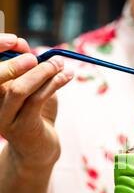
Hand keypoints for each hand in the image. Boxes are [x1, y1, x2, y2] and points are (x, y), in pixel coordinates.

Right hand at [0, 34, 72, 169]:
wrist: (39, 151)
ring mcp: (6, 117)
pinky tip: (67, 76)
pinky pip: (37, 100)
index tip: (18, 41)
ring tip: (61, 65)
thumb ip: (30, 70)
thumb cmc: (36, 116)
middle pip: (0, 76)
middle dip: (22, 60)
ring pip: (20, 89)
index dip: (0, 49)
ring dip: (43, 72)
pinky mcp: (23, 127)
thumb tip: (28, 45)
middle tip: (48, 55)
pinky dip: (54, 83)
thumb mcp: (32, 90)